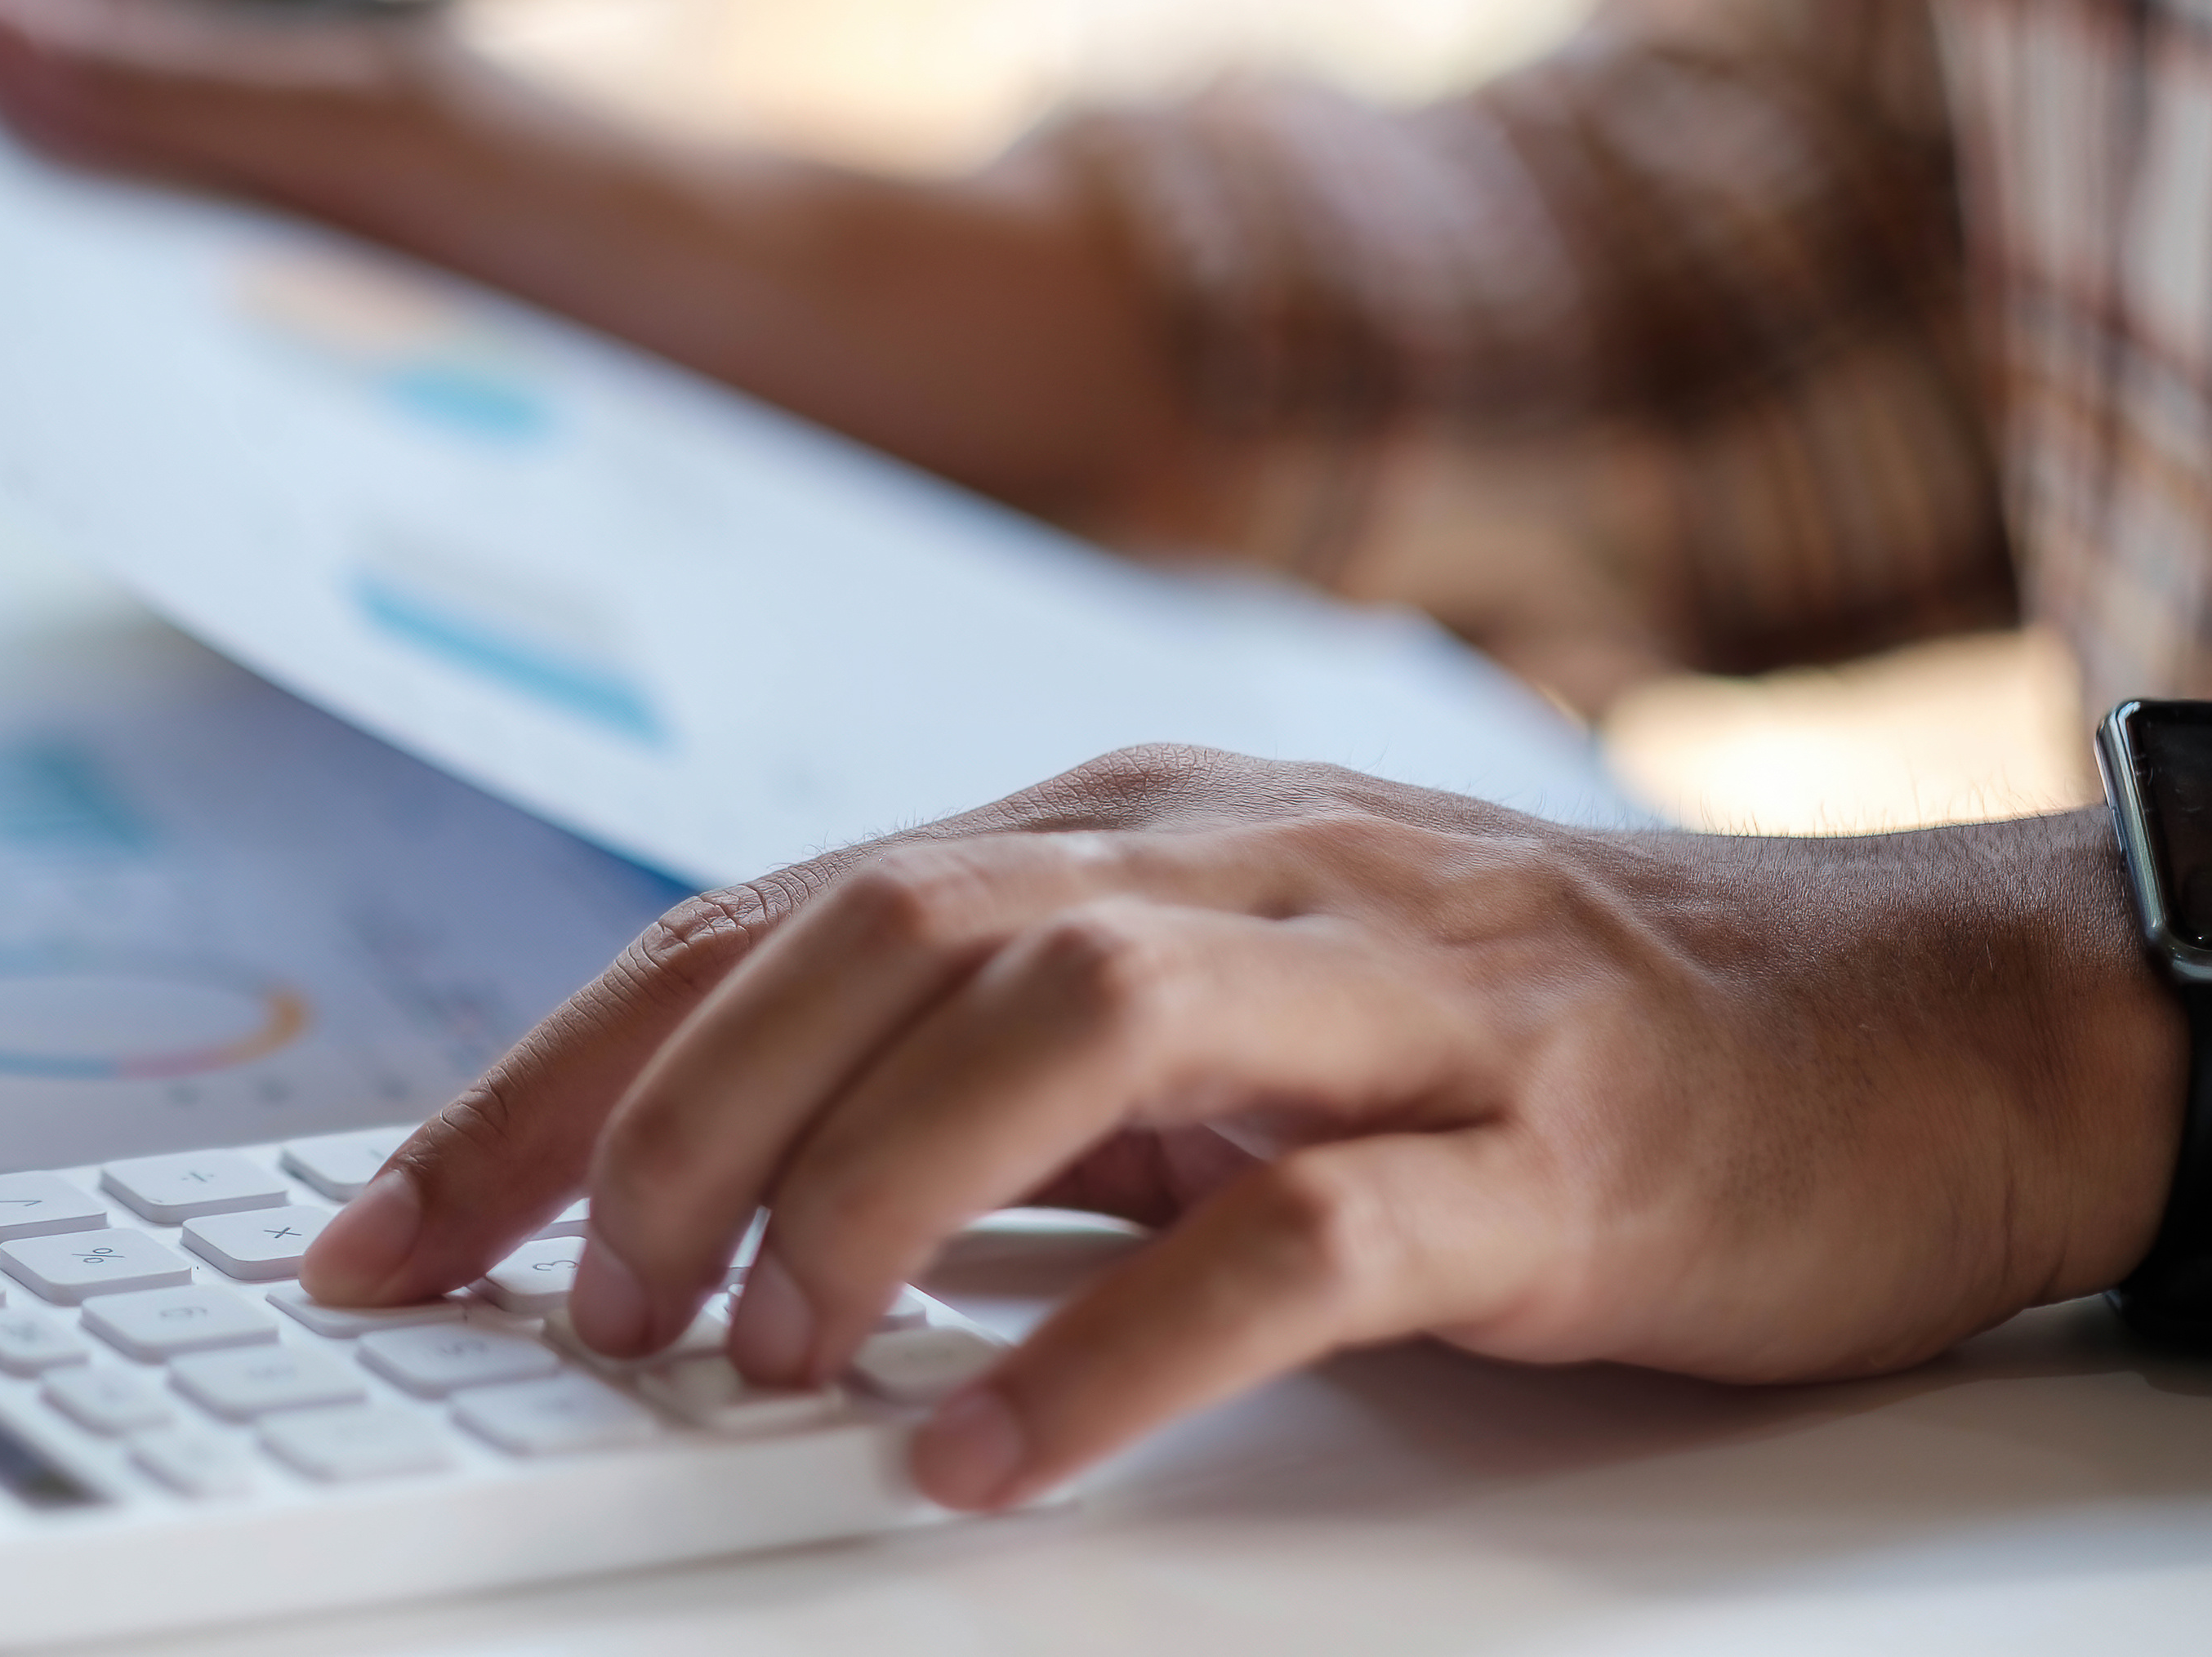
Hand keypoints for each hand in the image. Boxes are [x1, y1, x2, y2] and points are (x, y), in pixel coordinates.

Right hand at [0, 0, 1227, 536]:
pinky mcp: (461, 379)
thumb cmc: (717, 260)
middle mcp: (376, 138)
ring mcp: (415, 260)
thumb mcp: (442, 168)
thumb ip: (216, 105)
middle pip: (132, 98)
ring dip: (72, 284)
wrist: (961, 400)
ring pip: (196, 246)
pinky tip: (141, 466)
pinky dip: (186, 401)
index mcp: (360, 44)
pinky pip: (277, 372)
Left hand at [295, 744, 2181, 1509]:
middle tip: (571, 1304)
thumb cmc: (1495, 1027)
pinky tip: (987, 1454)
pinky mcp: (1543, 1154)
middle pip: (877, 928)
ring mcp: (1390, 995)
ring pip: (1069, 1013)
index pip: (761, 921)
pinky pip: (1301, 1238)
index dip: (551, 1073)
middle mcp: (1223, 865)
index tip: (388, 1232)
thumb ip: (979, 1058)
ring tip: (748, 1353)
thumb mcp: (1200, 1004)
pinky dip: (1117, 1349)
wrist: (1892, 1026)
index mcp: (1108, 826)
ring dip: (867, 1185)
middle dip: (671, 1117)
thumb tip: (701, 1187)